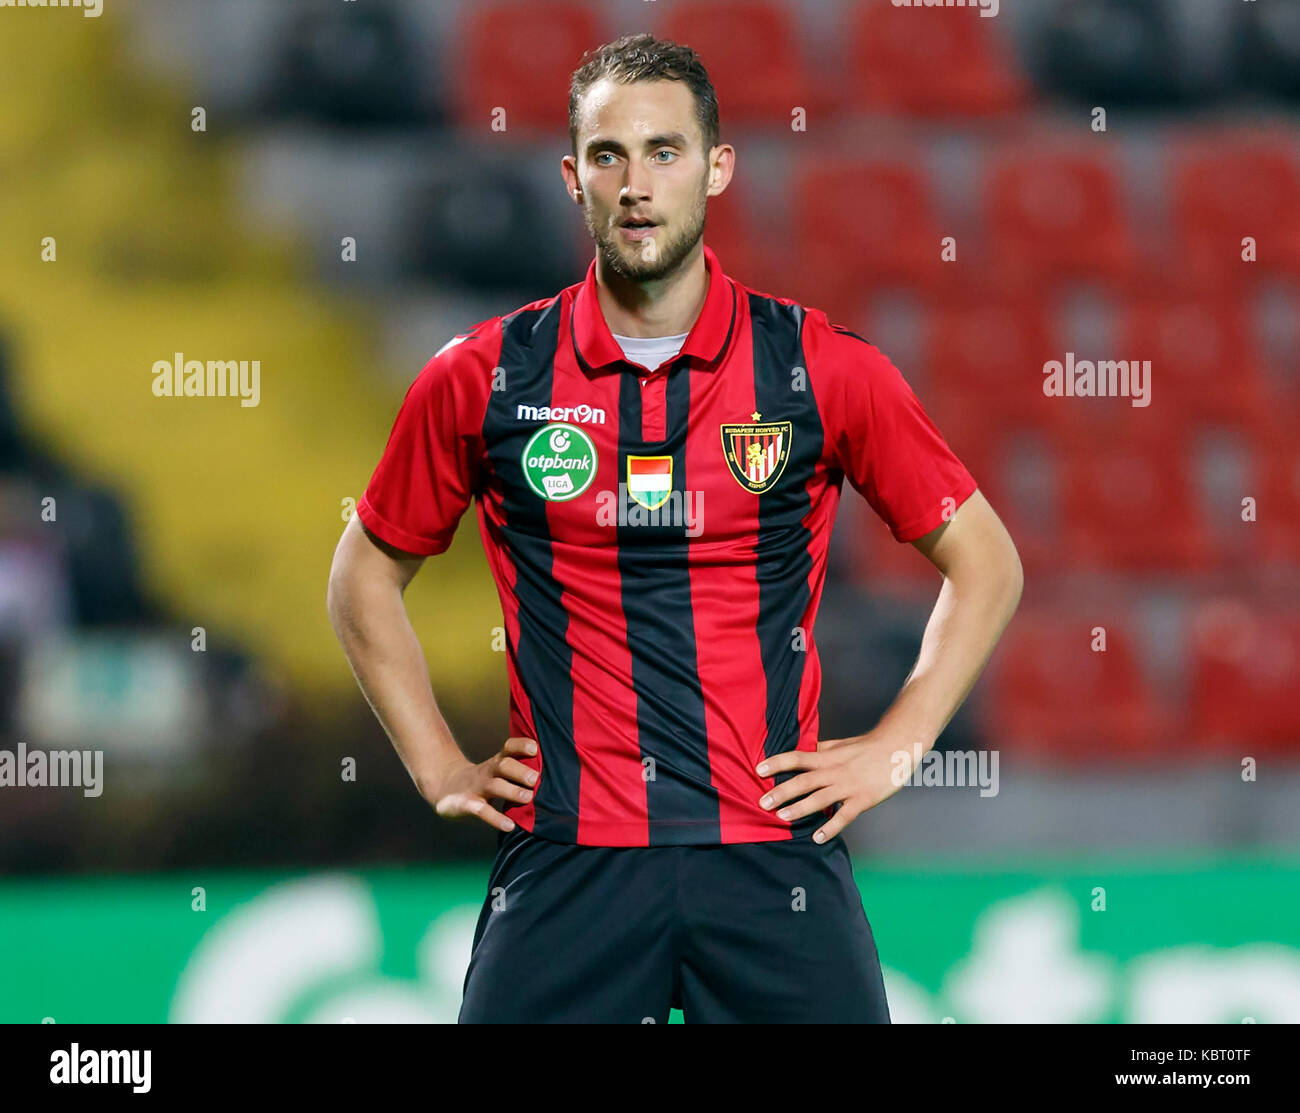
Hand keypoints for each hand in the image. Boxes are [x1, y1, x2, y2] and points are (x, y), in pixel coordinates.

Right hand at [424, 736, 538, 833]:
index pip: (508, 749)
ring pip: (494, 786)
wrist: (444, 788)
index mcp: (496, 763)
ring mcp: (475, 788)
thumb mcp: (496, 772)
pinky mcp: (465, 804)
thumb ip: (518, 771)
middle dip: (520, 770)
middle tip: (536, 779)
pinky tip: (509, 825)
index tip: (535, 748)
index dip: (520, 745)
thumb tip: (555, 776)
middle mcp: (487, 773)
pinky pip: (480, 810)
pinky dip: (495, 818)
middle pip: (503, 765)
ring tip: (528, 798)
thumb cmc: (482, 781)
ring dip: (511, 791)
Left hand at [755, 732, 917, 843]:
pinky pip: (844, 816)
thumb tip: (799, 752)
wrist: (897, 748)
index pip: (796, 758)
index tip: (758, 769)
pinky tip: (817, 837)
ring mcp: (848, 786)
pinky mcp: (862, 800)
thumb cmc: (866, 746)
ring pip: (819, 799)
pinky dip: (830, 827)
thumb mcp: (839, 745)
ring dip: (799, 809)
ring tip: (782, 817)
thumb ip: (819, 751)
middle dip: (780, 792)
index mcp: (826, 757)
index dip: (777, 763)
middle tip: (761, 803)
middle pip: (802, 781)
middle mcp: (834, 771)